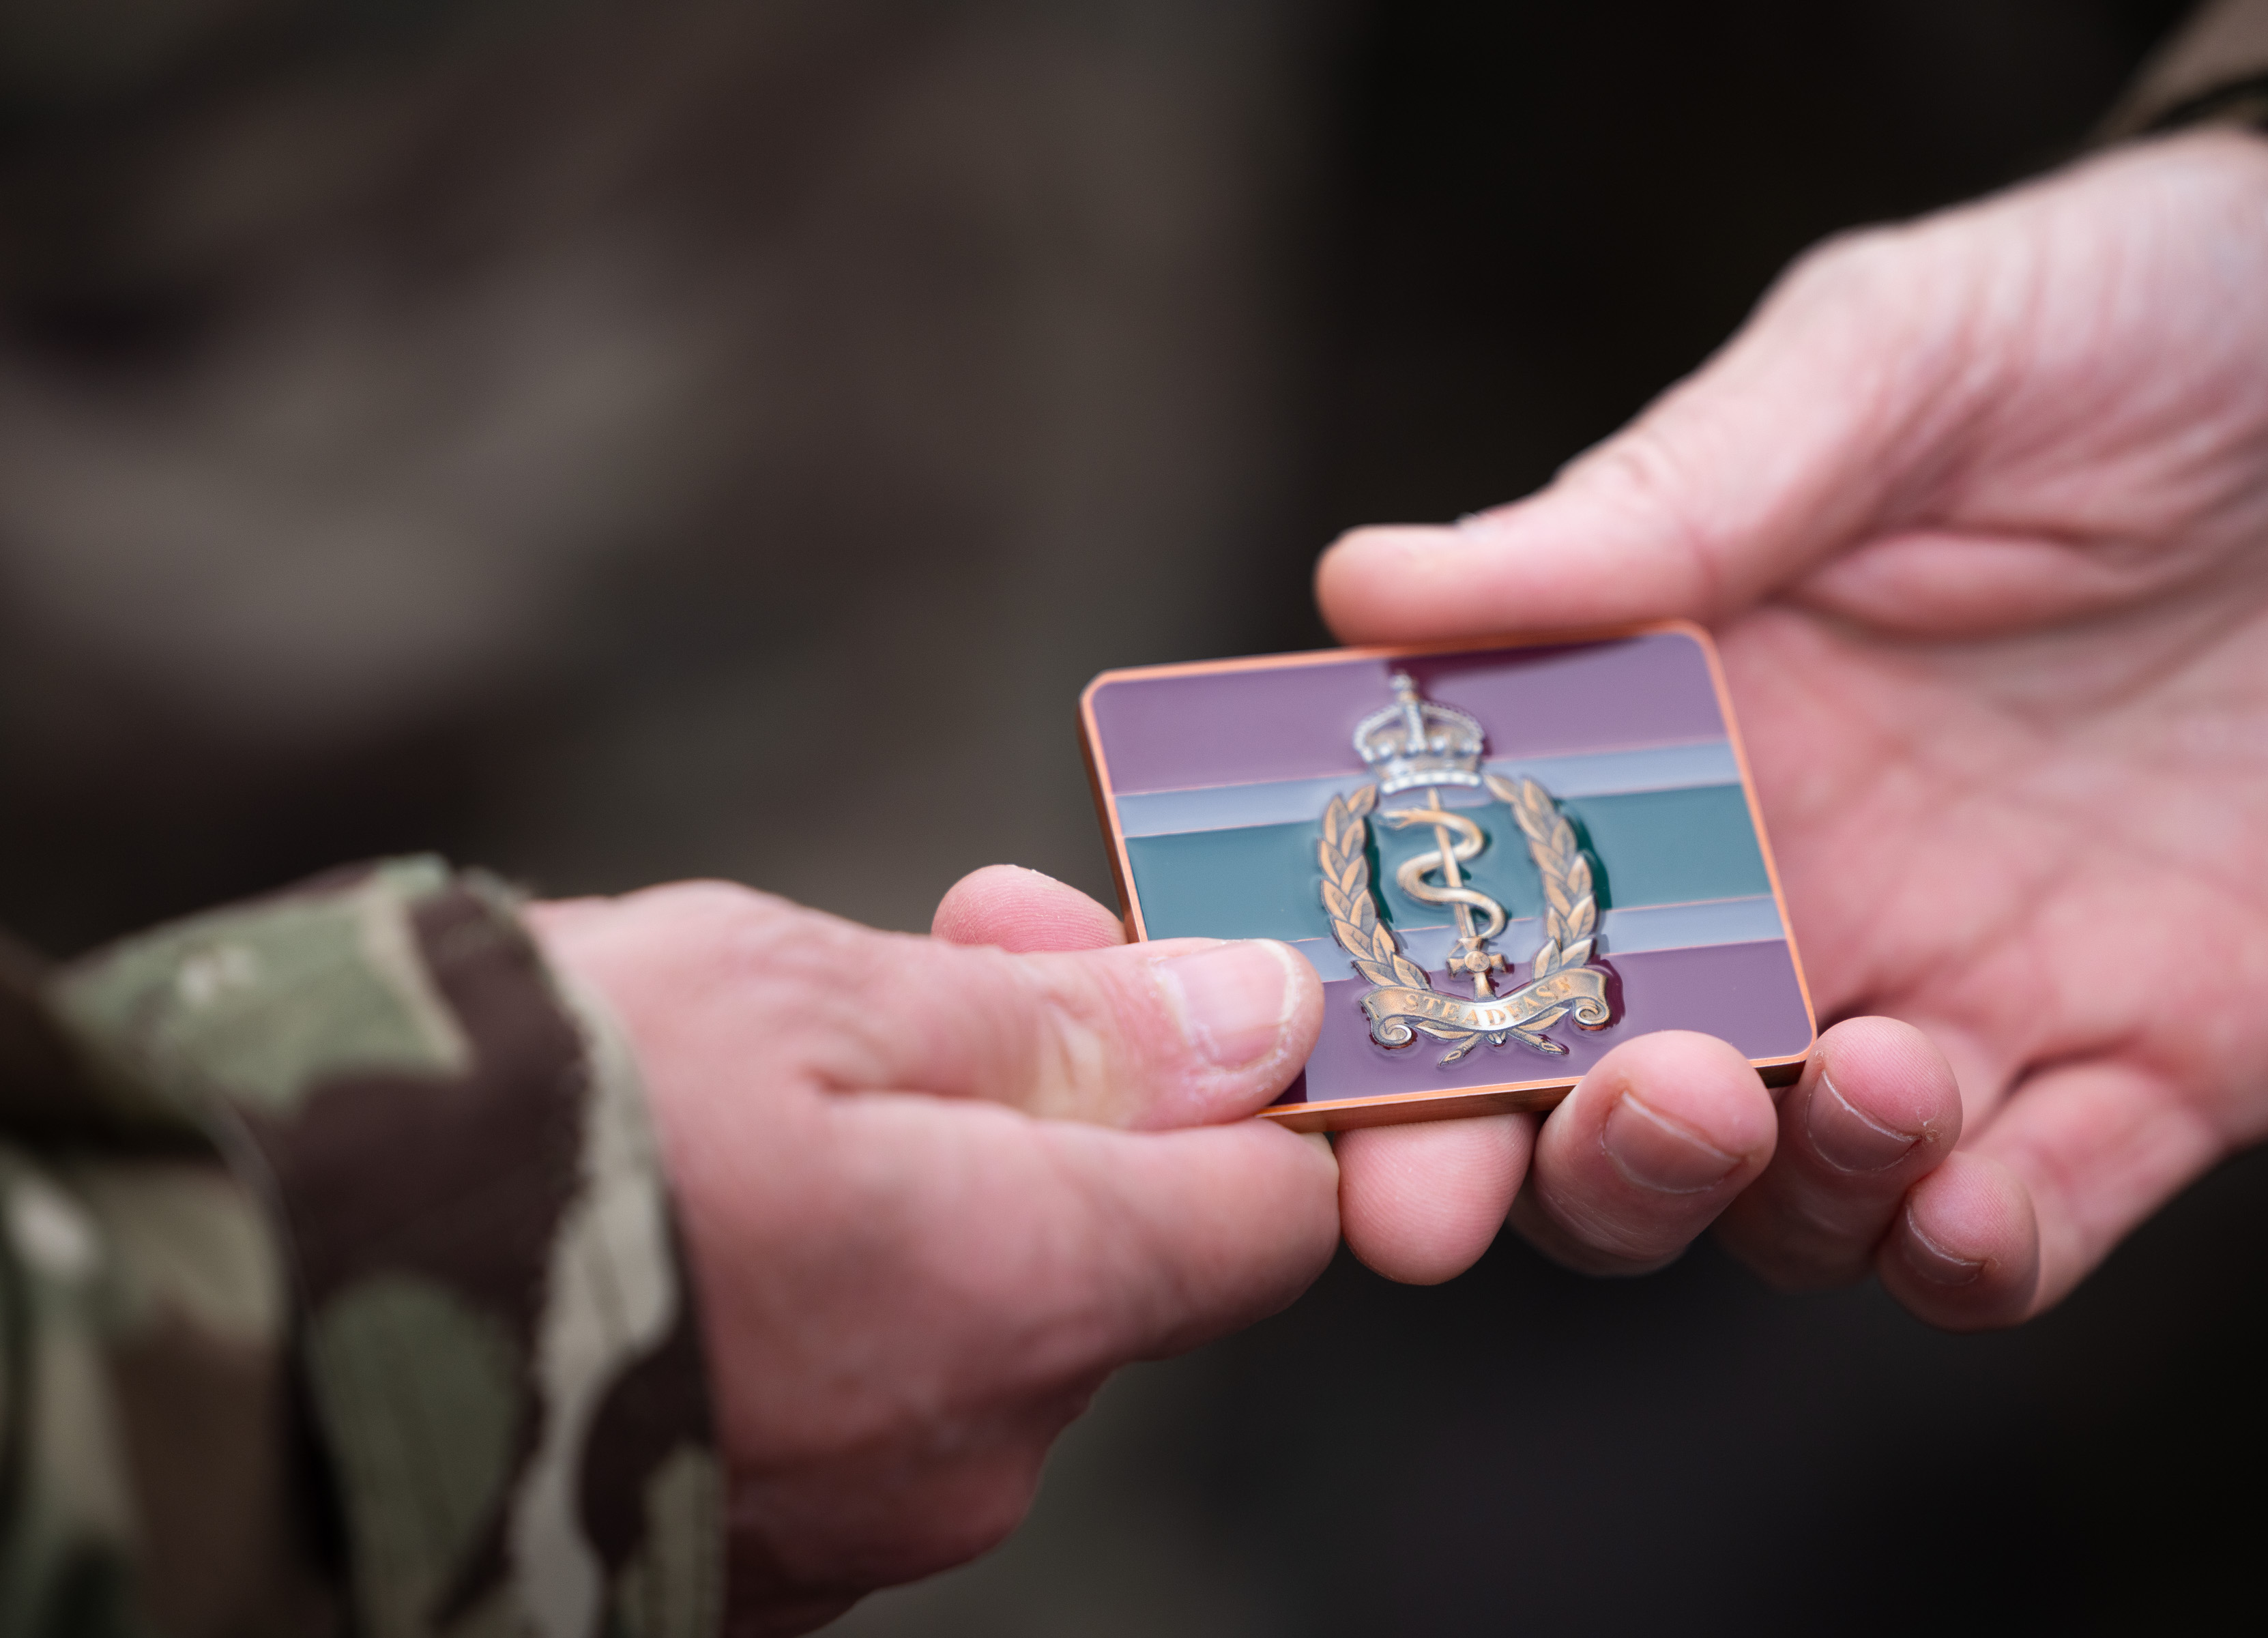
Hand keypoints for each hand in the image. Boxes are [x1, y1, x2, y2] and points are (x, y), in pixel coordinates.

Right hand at [530, 873, 1330, 1636]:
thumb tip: (1256, 1022)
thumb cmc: (517, 1122)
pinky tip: (687, 1213)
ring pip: (965, 1330)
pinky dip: (816, 1301)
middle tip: (916, 958)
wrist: (236, 1319)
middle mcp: (966, 1457)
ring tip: (746, 1081)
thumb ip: (1059, 1029)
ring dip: (914, 1192)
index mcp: (1019, 1301)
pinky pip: (848, 1407)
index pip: (1270, 1217)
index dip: (1234, 1085)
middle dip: (1041, 1107)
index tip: (1138, 982)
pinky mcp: (743, 1567)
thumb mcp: (800, 994)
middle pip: (1106, 1263)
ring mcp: (851, 1537)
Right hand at [1315, 128, 2267, 1324]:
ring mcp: (1965, 990)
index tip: (1307, 1065)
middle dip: (1550, 1167)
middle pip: (1600, 1105)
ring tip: (1860, 1072)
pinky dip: (1965, 1256)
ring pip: (1790, 1201)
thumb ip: (1652, 504)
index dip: (1373, 1008)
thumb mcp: (1887, 366)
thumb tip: (1361, 583)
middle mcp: (1793, 889)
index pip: (1477, 907)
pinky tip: (1967, 1202)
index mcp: (1682, 730)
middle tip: (1556, 1145)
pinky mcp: (2155, 1069)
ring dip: (1770, 1194)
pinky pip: (2022, 1231)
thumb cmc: (2151, 317)